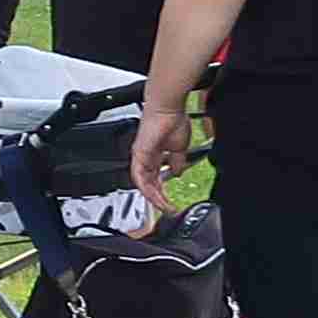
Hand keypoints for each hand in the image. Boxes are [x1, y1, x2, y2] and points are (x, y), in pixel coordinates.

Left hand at [130, 95, 194, 211]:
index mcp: (154, 155)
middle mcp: (145, 157)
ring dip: (153, 197)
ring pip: (142, 183)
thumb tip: (177, 173)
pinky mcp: (139, 154)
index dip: (162, 192)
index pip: (155, 179)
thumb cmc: (172, 120)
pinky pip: (139, 176)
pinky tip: (155, 196)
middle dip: (158, 199)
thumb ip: (176, 162)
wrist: (168, 108)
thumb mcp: (179, 148)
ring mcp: (140, 156)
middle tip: (167, 209)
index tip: (170, 202)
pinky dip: (146, 188)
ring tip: (163, 207)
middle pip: (148, 184)